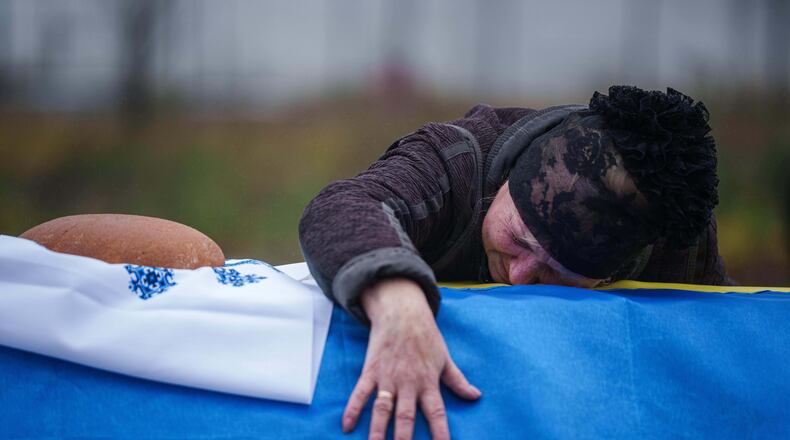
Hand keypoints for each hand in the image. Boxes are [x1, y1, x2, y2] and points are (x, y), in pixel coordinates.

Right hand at [342, 278, 480, 439]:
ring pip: (382, 409)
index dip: (440, 433)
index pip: (436, 413)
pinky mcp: (370, 371)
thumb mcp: (445, 358)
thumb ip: (458, 380)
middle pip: (405, 416)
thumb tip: (475, 396)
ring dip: (377, 430)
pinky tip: (346, 426)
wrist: (401, 312)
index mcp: (428, 382)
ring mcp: (387, 378)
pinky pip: (360, 393)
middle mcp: (407, 383)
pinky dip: (352, 409)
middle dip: (403, 438)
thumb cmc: (425, 335)